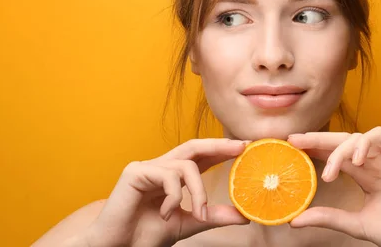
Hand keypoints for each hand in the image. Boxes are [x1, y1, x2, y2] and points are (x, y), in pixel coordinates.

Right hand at [83, 138, 249, 246]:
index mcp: (173, 176)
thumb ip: (212, 216)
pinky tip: (166, 213)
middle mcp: (161, 167)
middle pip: (194, 146)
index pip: (201, 157)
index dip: (221, 150)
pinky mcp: (135, 171)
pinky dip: (175, 197)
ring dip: (199, 191)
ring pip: (186, 165)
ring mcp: (148, 167)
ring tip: (199, 213)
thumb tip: (243, 215)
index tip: (245, 148)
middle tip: (241, 147)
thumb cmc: (146, 235)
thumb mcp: (188, 224)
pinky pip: (168, 176)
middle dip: (219, 146)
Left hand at [287, 127, 380, 246]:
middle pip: (341, 142)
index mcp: (365, 174)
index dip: (314, 149)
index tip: (290, 148)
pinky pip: (380, 136)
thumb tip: (294, 221)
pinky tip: (355, 160)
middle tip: (294, 140)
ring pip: (358, 138)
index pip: (334, 155)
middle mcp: (376, 161)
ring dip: (340, 149)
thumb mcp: (355, 223)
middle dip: (317, 139)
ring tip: (331, 170)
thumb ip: (328, 217)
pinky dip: (364, 144)